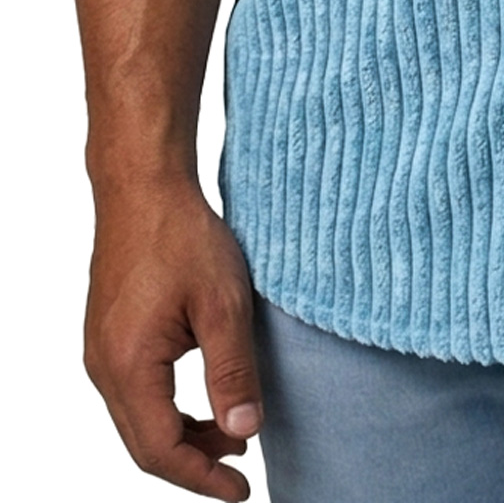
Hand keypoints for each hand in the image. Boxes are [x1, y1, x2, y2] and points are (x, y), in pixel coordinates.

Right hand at [83, 175, 262, 499]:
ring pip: (138, 420)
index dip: (202, 477)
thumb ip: (232, 371)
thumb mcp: (222, 304)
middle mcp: (104, 367)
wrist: (143, 187)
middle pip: (144, 444)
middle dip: (193, 462)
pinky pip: (134, 393)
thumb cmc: (182, 236)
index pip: (161, 451)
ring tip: (232, 431)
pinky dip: (167, 409)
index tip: (241, 491)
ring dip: (182, 435)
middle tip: (241, 467)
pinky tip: (202, 398)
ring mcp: (102, 352)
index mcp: (129, 366)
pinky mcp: (109, 336)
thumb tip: (244, 431)